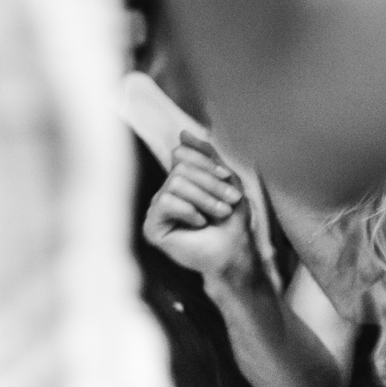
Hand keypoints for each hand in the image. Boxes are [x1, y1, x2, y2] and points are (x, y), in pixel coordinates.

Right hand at [143, 132, 255, 281]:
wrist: (234, 253)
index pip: (181, 153)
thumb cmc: (232, 221)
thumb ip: (206, 156)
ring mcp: (157, 209)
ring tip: (219, 214)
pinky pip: (165, 202)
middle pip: (181, 168)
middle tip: (230, 203)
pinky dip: (188, 211)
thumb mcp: (226, 182)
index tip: (227, 178)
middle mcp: (165, 191)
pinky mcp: (151, 226)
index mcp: (181, 180)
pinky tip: (199, 224)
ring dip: (205, 199)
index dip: (206, 163)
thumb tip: (182, 133)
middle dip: (211, 184)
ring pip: (175, 183)